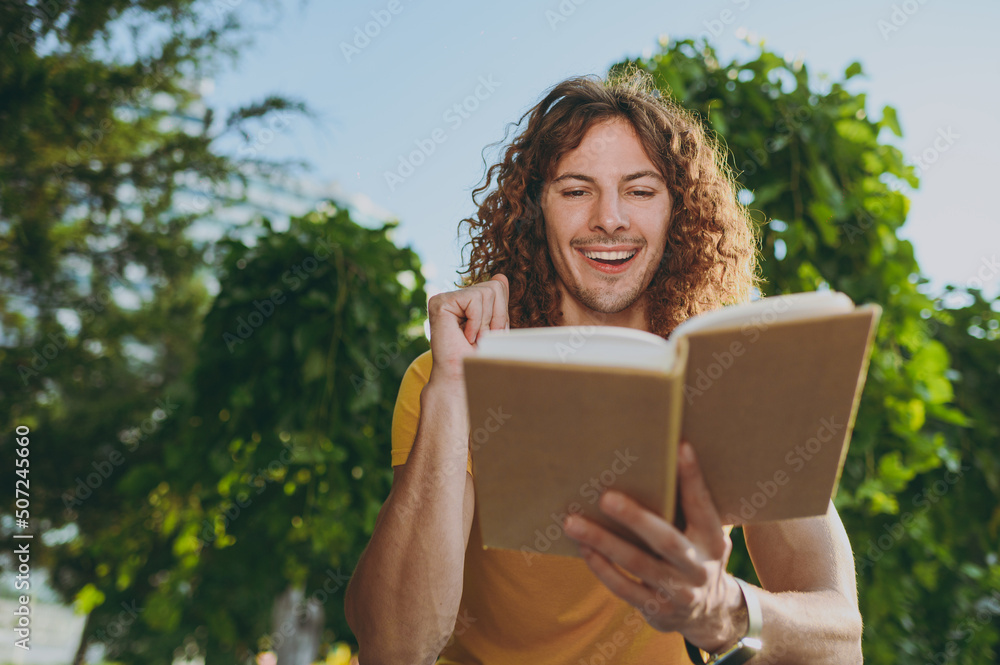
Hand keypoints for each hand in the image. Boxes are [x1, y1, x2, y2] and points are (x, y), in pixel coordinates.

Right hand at [426, 274, 509, 384]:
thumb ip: (498, 303)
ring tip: (472, 338)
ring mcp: (446, 298)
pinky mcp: (439, 302)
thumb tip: (501, 276)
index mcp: (468, 301)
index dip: (500, 314)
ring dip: (485, 322)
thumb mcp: (496, 327)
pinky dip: (476, 322)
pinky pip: (474, 300)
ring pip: (487, 292)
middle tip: (481, 338)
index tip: (489, 335)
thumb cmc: (479, 358)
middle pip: (494, 287)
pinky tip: (464, 336)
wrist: (462, 377)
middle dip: (496, 317)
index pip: (498, 287)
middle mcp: (455, 296)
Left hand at [562, 440, 747, 652]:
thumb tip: (658, 462)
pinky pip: (623, 587)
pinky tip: (583, 547)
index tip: (679, 447)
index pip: (702, 506)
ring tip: (572, 521)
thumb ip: (687, 509)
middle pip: (666, 541)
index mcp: (712, 540)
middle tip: (605, 497)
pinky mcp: (656, 609)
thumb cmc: (697, 555)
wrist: (709, 613)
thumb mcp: (706, 535)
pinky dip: (601, 566)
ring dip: (602, 541)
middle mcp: (698, 568)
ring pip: (637, 564)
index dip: (692, 478)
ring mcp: (678, 593)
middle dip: (635, 518)